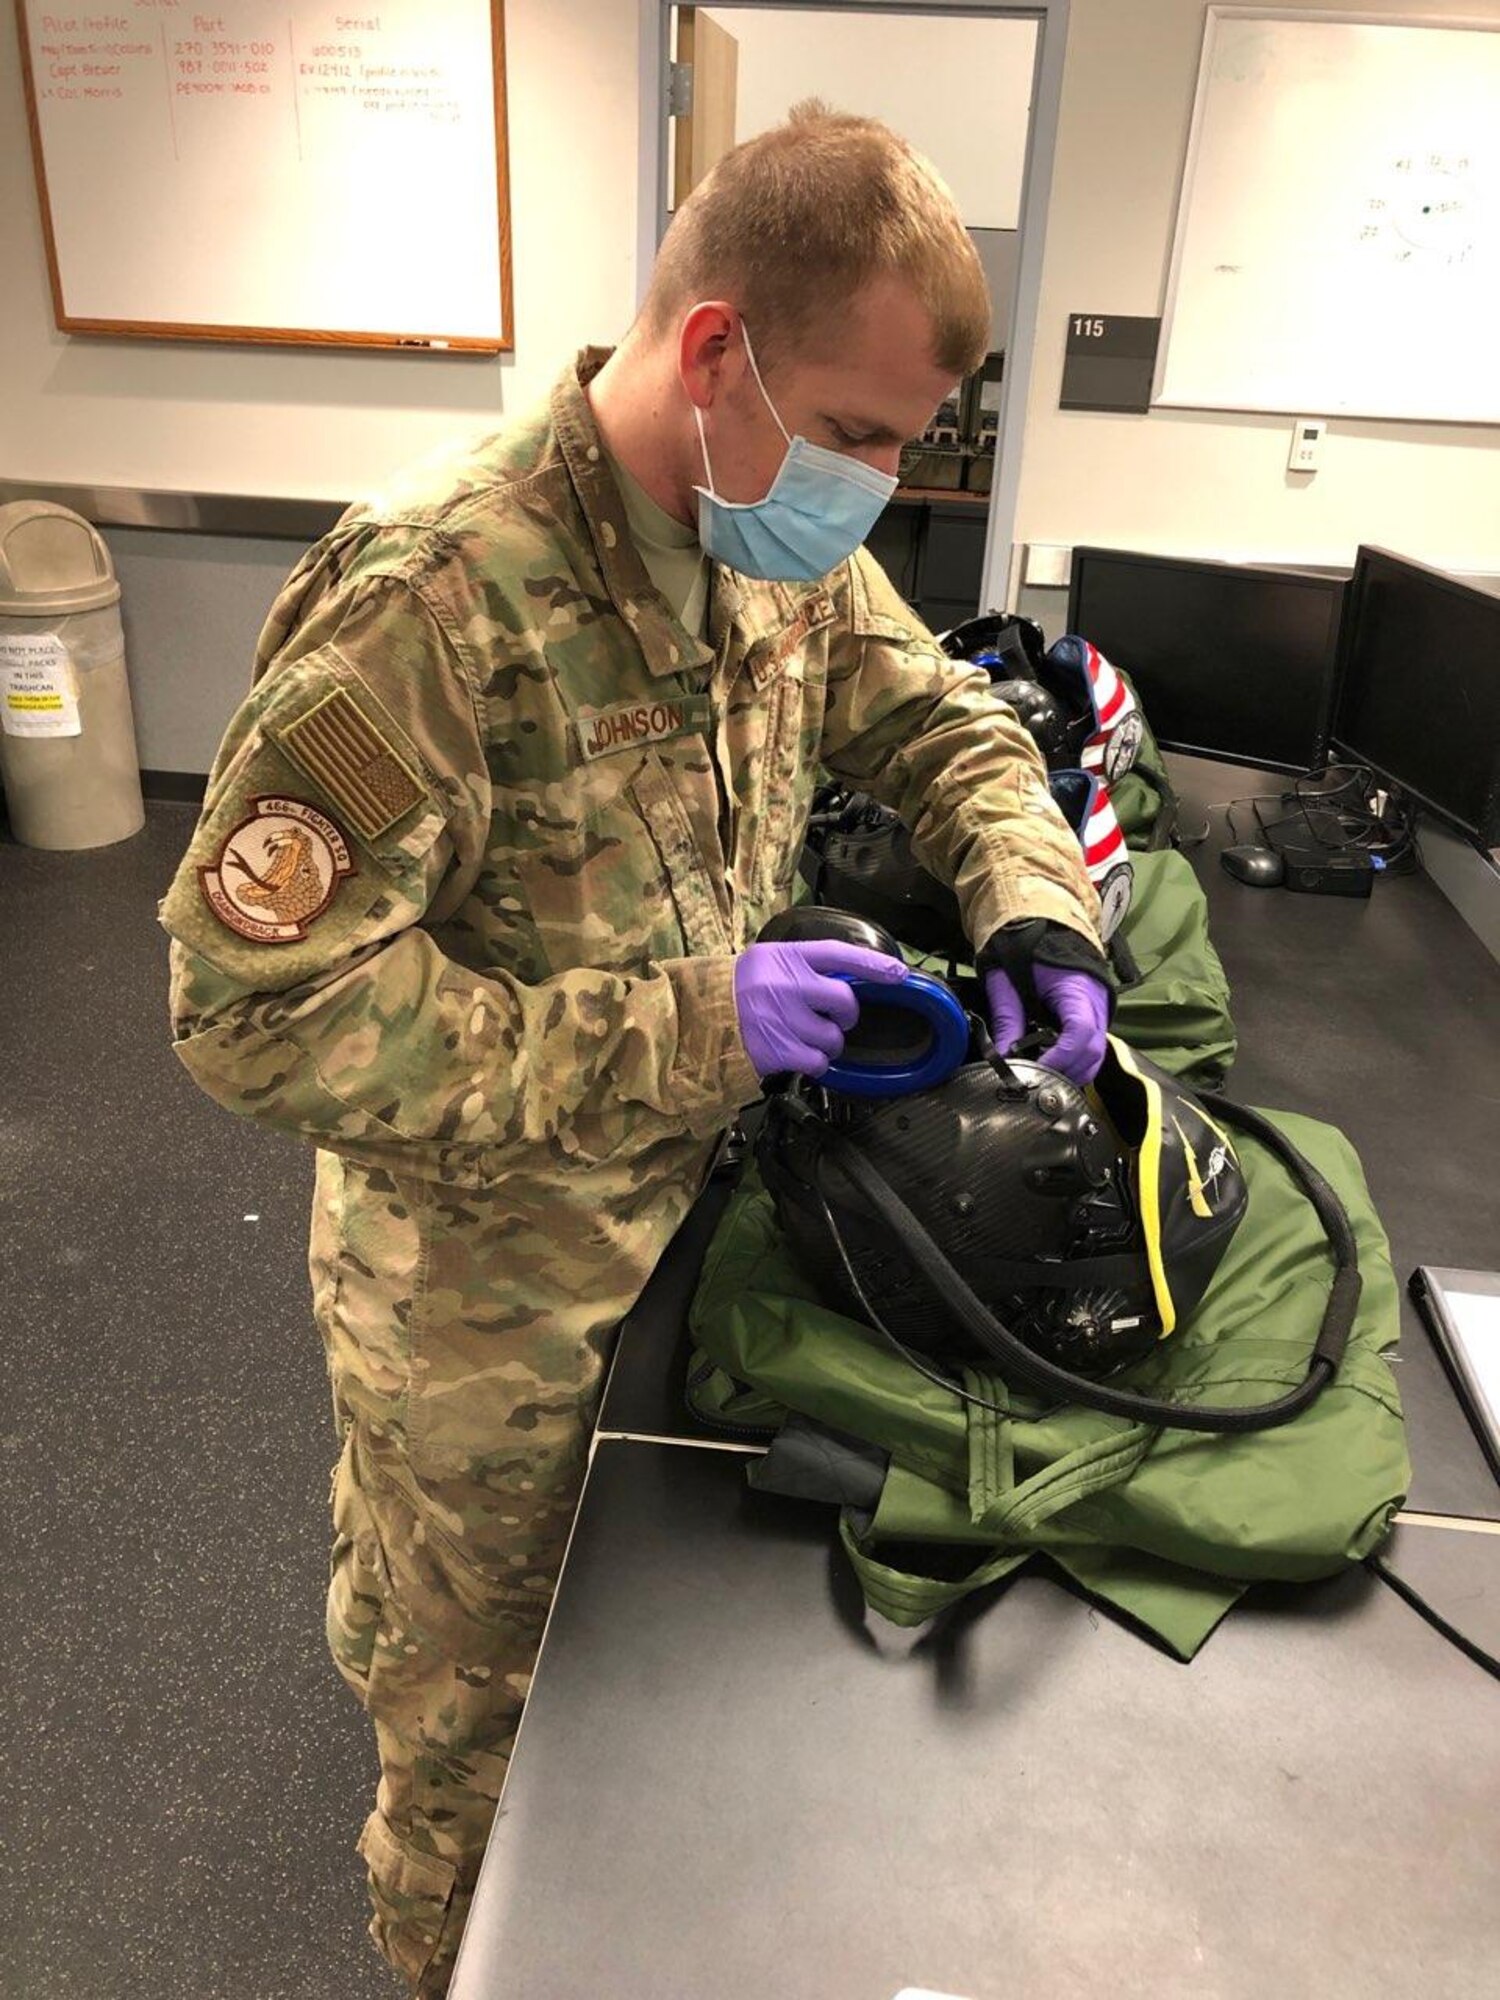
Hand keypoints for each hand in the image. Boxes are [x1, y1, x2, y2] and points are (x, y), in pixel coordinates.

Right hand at [734, 940, 907, 1079]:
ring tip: (803, 1037)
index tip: (899, 973)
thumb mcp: (767, 964)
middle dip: (846, 1015)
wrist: (700, 1017)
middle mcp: (785, 985)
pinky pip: (817, 1062)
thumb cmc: (740, 991)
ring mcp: (781, 1019)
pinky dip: (812, 1062)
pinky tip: (794, 1053)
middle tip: (834, 1019)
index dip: (873, 964)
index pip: (838, 955)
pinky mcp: (776, 1050)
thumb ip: (804, 968)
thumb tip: (850, 982)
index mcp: (785, 957)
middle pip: (844, 1001)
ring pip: (833, 1038)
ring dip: (826, 1043)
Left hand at [984, 963, 1109, 1085]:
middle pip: (1093, 1052)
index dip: (1060, 1057)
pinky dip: (1075, 1063)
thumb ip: (1007, 1020)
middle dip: (1065, 1072)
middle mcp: (1097, 1003)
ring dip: (1071, 1072)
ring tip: (1041, 1074)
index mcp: (1077, 988)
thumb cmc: (1027, 951)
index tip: (1035, 1070)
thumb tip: (1000, 1059)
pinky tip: (1051, 1063)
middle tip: (1034, 1079)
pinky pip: (1092, 1049)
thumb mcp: (1008, 982)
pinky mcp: (1096, 1019)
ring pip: (1096, 1056)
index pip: (1081, 1031)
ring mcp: (1100, 1012)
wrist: (1044, 930)